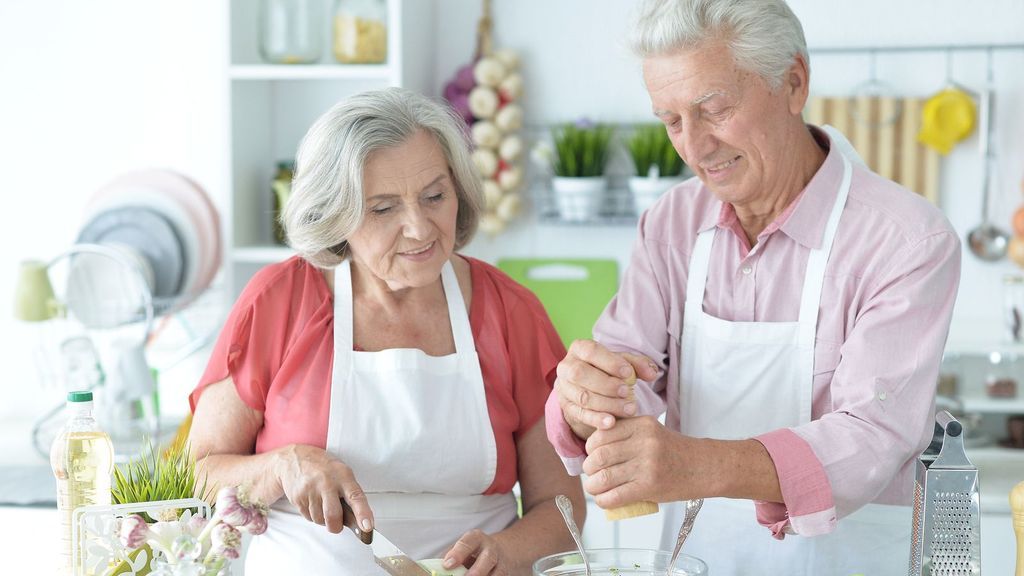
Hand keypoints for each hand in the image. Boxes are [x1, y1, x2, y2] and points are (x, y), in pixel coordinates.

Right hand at [273, 444, 373, 534]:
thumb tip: (358, 520)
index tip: (367, 526)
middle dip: (336, 526)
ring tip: (323, 504)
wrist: (295, 458)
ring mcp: (310, 490)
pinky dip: (313, 515)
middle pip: (333, 516)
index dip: (362, 513)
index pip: (356, 497)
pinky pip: (308, 517)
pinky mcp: (298, 498)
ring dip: (323, 520)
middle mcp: (327, 483)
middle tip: (337, 523)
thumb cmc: (324, 467)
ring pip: (319, 520)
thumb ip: (350, 493)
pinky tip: (313, 502)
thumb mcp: (342, 472)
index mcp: (343, 476)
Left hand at [443, 529, 508, 575]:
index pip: (468, 543)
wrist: (498, 553)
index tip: (447, 565)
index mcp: (476, 538)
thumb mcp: (461, 549)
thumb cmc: (471, 552)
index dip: (458, 554)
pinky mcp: (506, 574)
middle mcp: (491, 549)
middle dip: (478, 571)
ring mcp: (501, 563)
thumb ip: (450, 556)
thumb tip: (437, 570)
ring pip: (499, 573)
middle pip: (488, 558)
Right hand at [555, 339, 658, 439]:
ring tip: (629, 409)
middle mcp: (566, 367)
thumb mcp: (622, 363)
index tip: (628, 373)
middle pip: (580, 374)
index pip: (590, 351)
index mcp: (579, 349)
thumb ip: (638, 365)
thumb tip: (652, 373)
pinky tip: (611, 423)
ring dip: (607, 404)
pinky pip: (579, 414)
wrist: (589, 388)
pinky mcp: (566, 407)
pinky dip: (596, 419)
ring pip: (582, 396)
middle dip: (606, 384)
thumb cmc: (607, 370)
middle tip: (627, 392)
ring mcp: (564, 388)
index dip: (609, 362)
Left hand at [581, 416, 699, 507]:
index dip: (590, 447)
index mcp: (641, 425)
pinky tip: (604, 500)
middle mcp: (644, 442)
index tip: (593, 455)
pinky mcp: (649, 486)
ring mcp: (647, 465)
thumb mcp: (651, 432)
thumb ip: (626, 434)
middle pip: (599, 456)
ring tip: (595, 488)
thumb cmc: (674, 451)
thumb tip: (592, 448)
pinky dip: (604, 500)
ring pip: (604, 477)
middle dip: (589, 468)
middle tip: (592, 474)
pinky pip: (615, 496)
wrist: (704, 467)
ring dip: (593, 486)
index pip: (602, 434)